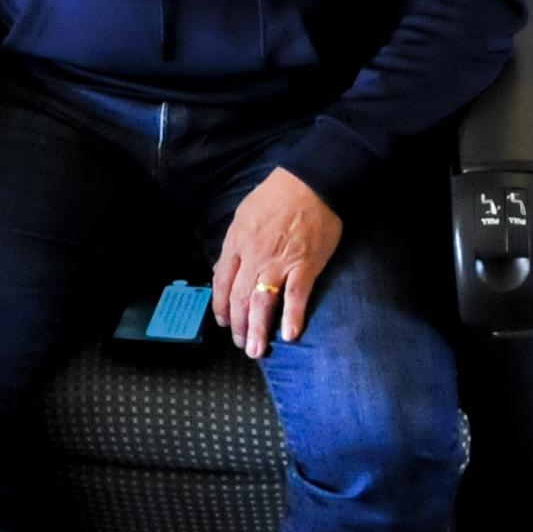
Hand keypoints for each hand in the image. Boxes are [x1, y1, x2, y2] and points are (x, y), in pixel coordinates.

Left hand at [210, 167, 344, 359]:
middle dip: (238, 326)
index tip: (225, 322)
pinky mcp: (305, 264)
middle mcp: (254, 256)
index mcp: (237, 242)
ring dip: (258, 330)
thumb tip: (226, 268)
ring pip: (262, 302)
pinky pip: (296, 296)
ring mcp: (279, 262)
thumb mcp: (245, 214)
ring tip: (257, 350)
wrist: (311, 181)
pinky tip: (289, 335)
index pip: (222, 282)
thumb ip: (236, 243)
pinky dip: (292, 317)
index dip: (221, 306)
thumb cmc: (278, 194)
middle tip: (242, 345)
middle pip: (240, 298)